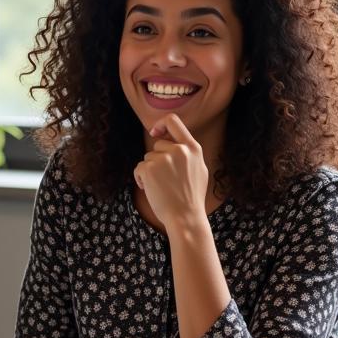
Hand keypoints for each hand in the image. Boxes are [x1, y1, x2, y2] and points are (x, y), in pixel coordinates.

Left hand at [133, 115, 208, 229]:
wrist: (185, 217)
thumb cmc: (191, 198)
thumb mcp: (199, 169)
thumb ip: (188, 153)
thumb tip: (175, 142)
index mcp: (193, 148)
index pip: (173, 121)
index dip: (161, 124)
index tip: (155, 132)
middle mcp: (179, 150)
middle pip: (158, 145)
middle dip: (157, 160)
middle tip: (165, 179)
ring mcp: (163, 159)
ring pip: (148, 158)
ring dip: (150, 171)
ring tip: (161, 187)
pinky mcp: (149, 169)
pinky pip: (139, 168)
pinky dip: (141, 179)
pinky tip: (152, 190)